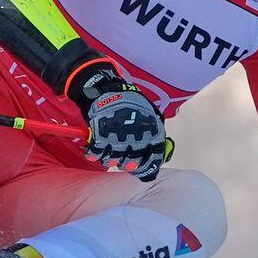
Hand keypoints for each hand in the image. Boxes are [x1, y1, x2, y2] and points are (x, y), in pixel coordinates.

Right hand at [66, 59, 167, 179]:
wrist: (107, 89)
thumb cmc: (131, 103)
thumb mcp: (150, 114)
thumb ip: (156, 133)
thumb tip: (163, 153)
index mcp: (152, 131)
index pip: (154, 158)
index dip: (148, 167)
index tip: (141, 169)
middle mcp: (137, 136)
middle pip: (133, 162)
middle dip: (127, 164)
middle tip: (124, 161)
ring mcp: (119, 137)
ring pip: (115, 160)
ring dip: (111, 160)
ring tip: (109, 156)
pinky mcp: (101, 135)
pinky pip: (98, 153)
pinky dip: (95, 154)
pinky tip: (95, 152)